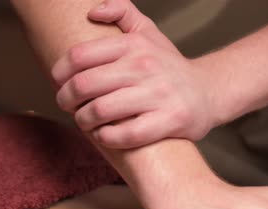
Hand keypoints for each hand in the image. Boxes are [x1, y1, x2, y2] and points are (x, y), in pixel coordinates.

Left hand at [51, 0, 217, 148]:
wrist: (209, 92)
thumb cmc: (168, 67)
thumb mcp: (149, 32)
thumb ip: (122, 12)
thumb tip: (92, 11)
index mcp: (134, 45)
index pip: (80, 55)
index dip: (60, 72)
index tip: (58, 82)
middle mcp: (146, 66)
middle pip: (85, 85)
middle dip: (66, 99)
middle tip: (67, 105)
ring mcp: (159, 95)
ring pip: (101, 111)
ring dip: (83, 120)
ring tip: (84, 120)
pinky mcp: (170, 121)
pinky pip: (126, 134)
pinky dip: (106, 137)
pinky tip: (104, 134)